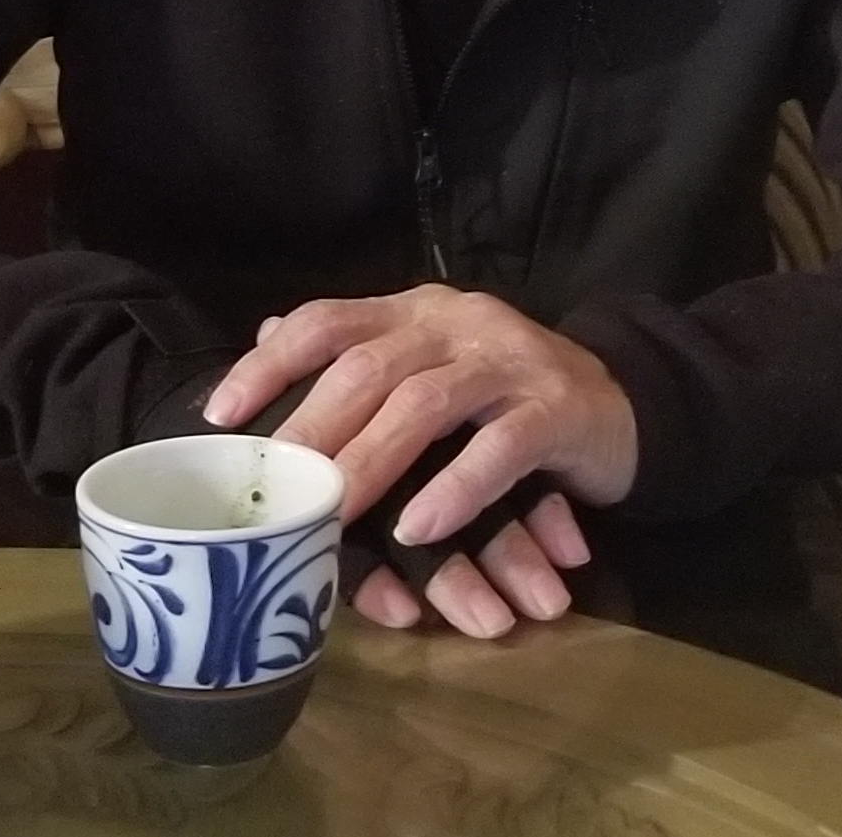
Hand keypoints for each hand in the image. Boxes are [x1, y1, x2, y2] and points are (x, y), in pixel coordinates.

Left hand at [202, 285, 637, 638]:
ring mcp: (509, 361)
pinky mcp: (558, 408)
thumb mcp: (429, 369)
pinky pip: (500, 448)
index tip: (219, 415)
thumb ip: (357, 357)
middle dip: (313, 424)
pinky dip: (456, 489)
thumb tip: (267, 337)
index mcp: (415, 312)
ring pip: (426, 402)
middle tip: (271, 484)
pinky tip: (419, 529)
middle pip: (370, 363)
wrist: (622, 406)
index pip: (328, 319)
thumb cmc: (503, 399)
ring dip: (372, 461)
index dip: (271, 361)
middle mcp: (457, 322)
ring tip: (330, 513)